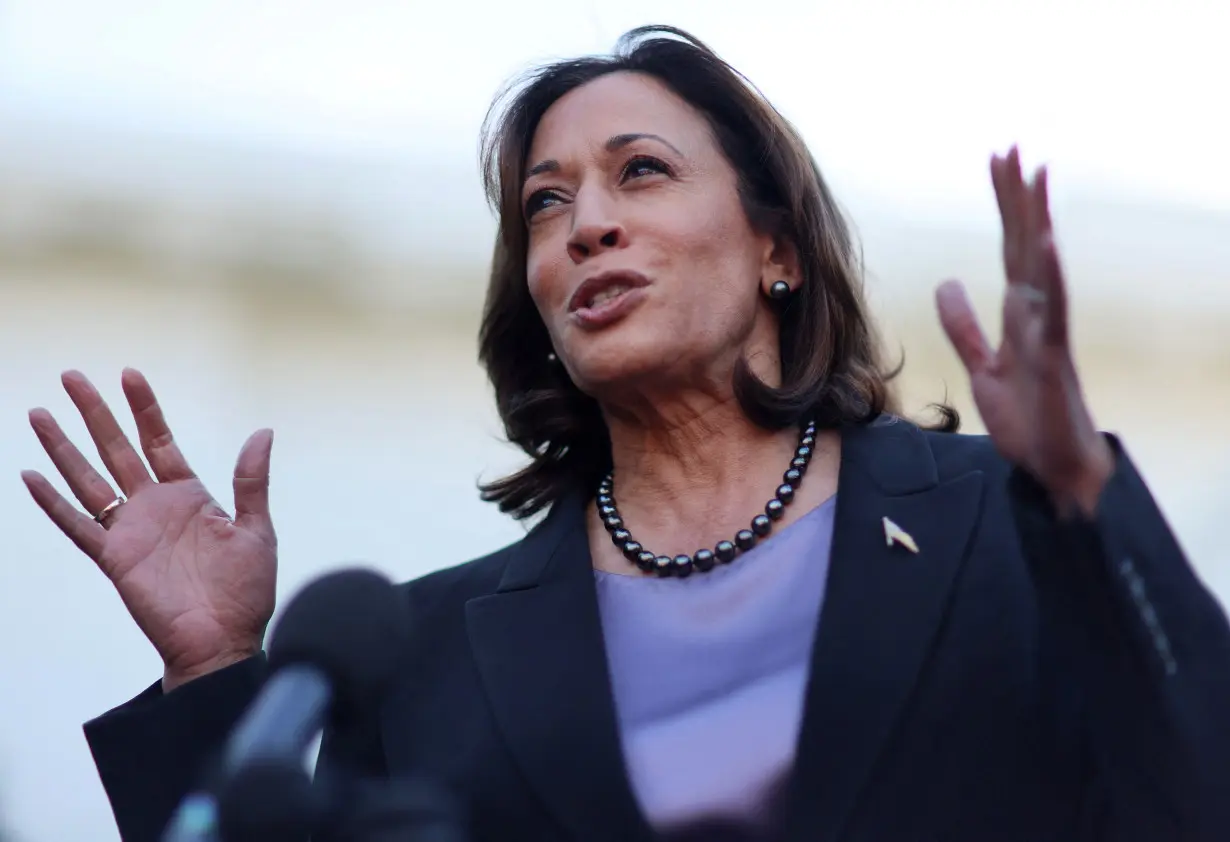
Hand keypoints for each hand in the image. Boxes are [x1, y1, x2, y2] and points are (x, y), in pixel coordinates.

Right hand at [22, 368, 277, 689]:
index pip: (159, 440)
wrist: (224, 641)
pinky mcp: (114, 559)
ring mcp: (131, 531)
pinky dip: (52, 502)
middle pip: (116, 449)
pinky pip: (78, 525)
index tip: (128, 374)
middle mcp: (154, 507)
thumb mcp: (256, 529)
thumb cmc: (245, 591)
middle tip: (71, 376)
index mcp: (190, 496)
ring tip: (40, 414)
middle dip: (95, 413)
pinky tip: (31, 475)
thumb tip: (262, 432)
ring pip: (89, 479)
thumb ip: (251, 482)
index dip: (145, 408)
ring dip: (64, 447)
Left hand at [937, 147, 1113, 516]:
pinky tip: (1047, 243)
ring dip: (1038, 220)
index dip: (1004, 206)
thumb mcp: (982, 367)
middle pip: (1025, 243)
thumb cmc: (1028, 418)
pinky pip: (1052, 310)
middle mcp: (1037, 312)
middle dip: (1016, 197)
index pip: (1010, 247)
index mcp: (1020, 312)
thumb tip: (948, 282)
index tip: (998, 162)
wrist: (1053, 466)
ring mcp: (1047, 330)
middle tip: (1010, 147)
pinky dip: (1050, 275)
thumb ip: (964, 327)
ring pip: (1041, 264)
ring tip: (1035, 175)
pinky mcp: (1052, 356)